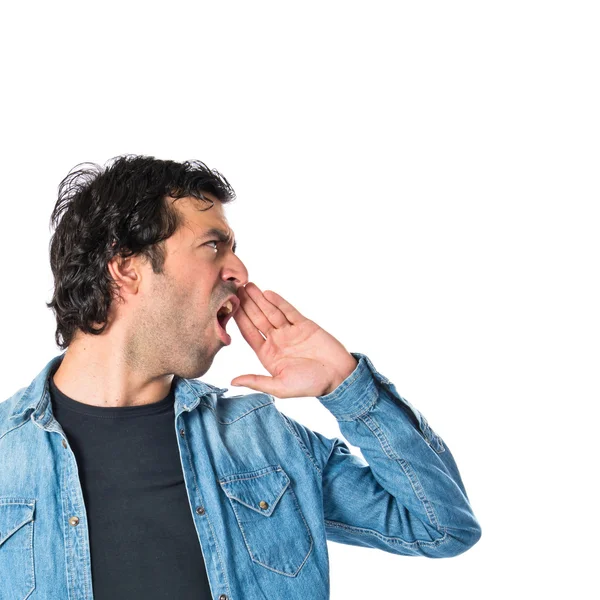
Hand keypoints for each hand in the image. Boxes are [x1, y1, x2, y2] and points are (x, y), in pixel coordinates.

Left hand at [230, 282, 357, 398]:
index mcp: (269, 355)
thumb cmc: (310, 385)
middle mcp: (277, 341)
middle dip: (247, 304)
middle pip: (258, 319)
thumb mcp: (280, 387)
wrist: (339, 377)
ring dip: (260, 299)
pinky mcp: (305, 325)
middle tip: (235, 289)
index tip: (228, 307)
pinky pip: (289, 311)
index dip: (239, 320)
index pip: (250, 334)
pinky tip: (268, 293)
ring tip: (249, 286)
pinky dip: (279, 302)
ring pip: (272, 312)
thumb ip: (256, 381)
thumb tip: (232, 381)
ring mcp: (291, 332)